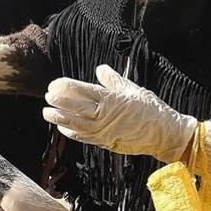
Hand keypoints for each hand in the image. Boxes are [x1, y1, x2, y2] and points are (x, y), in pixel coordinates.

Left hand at [43, 64, 196, 163]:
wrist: (164, 133)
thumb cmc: (151, 109)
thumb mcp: (132, 89)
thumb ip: (113, 80)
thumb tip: (100, 69)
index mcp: (111, 99)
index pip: (82, 91)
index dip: (66, 87)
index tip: (54, 84)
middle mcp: (105, 115)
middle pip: (76, 108)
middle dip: (59, 102)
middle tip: (47, 97)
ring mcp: (104, 131)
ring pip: (77, 124)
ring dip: (60, 119)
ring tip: (46, 113)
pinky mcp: (106, 142)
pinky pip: (85, 137)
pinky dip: (72, 132)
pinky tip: (62, 128)